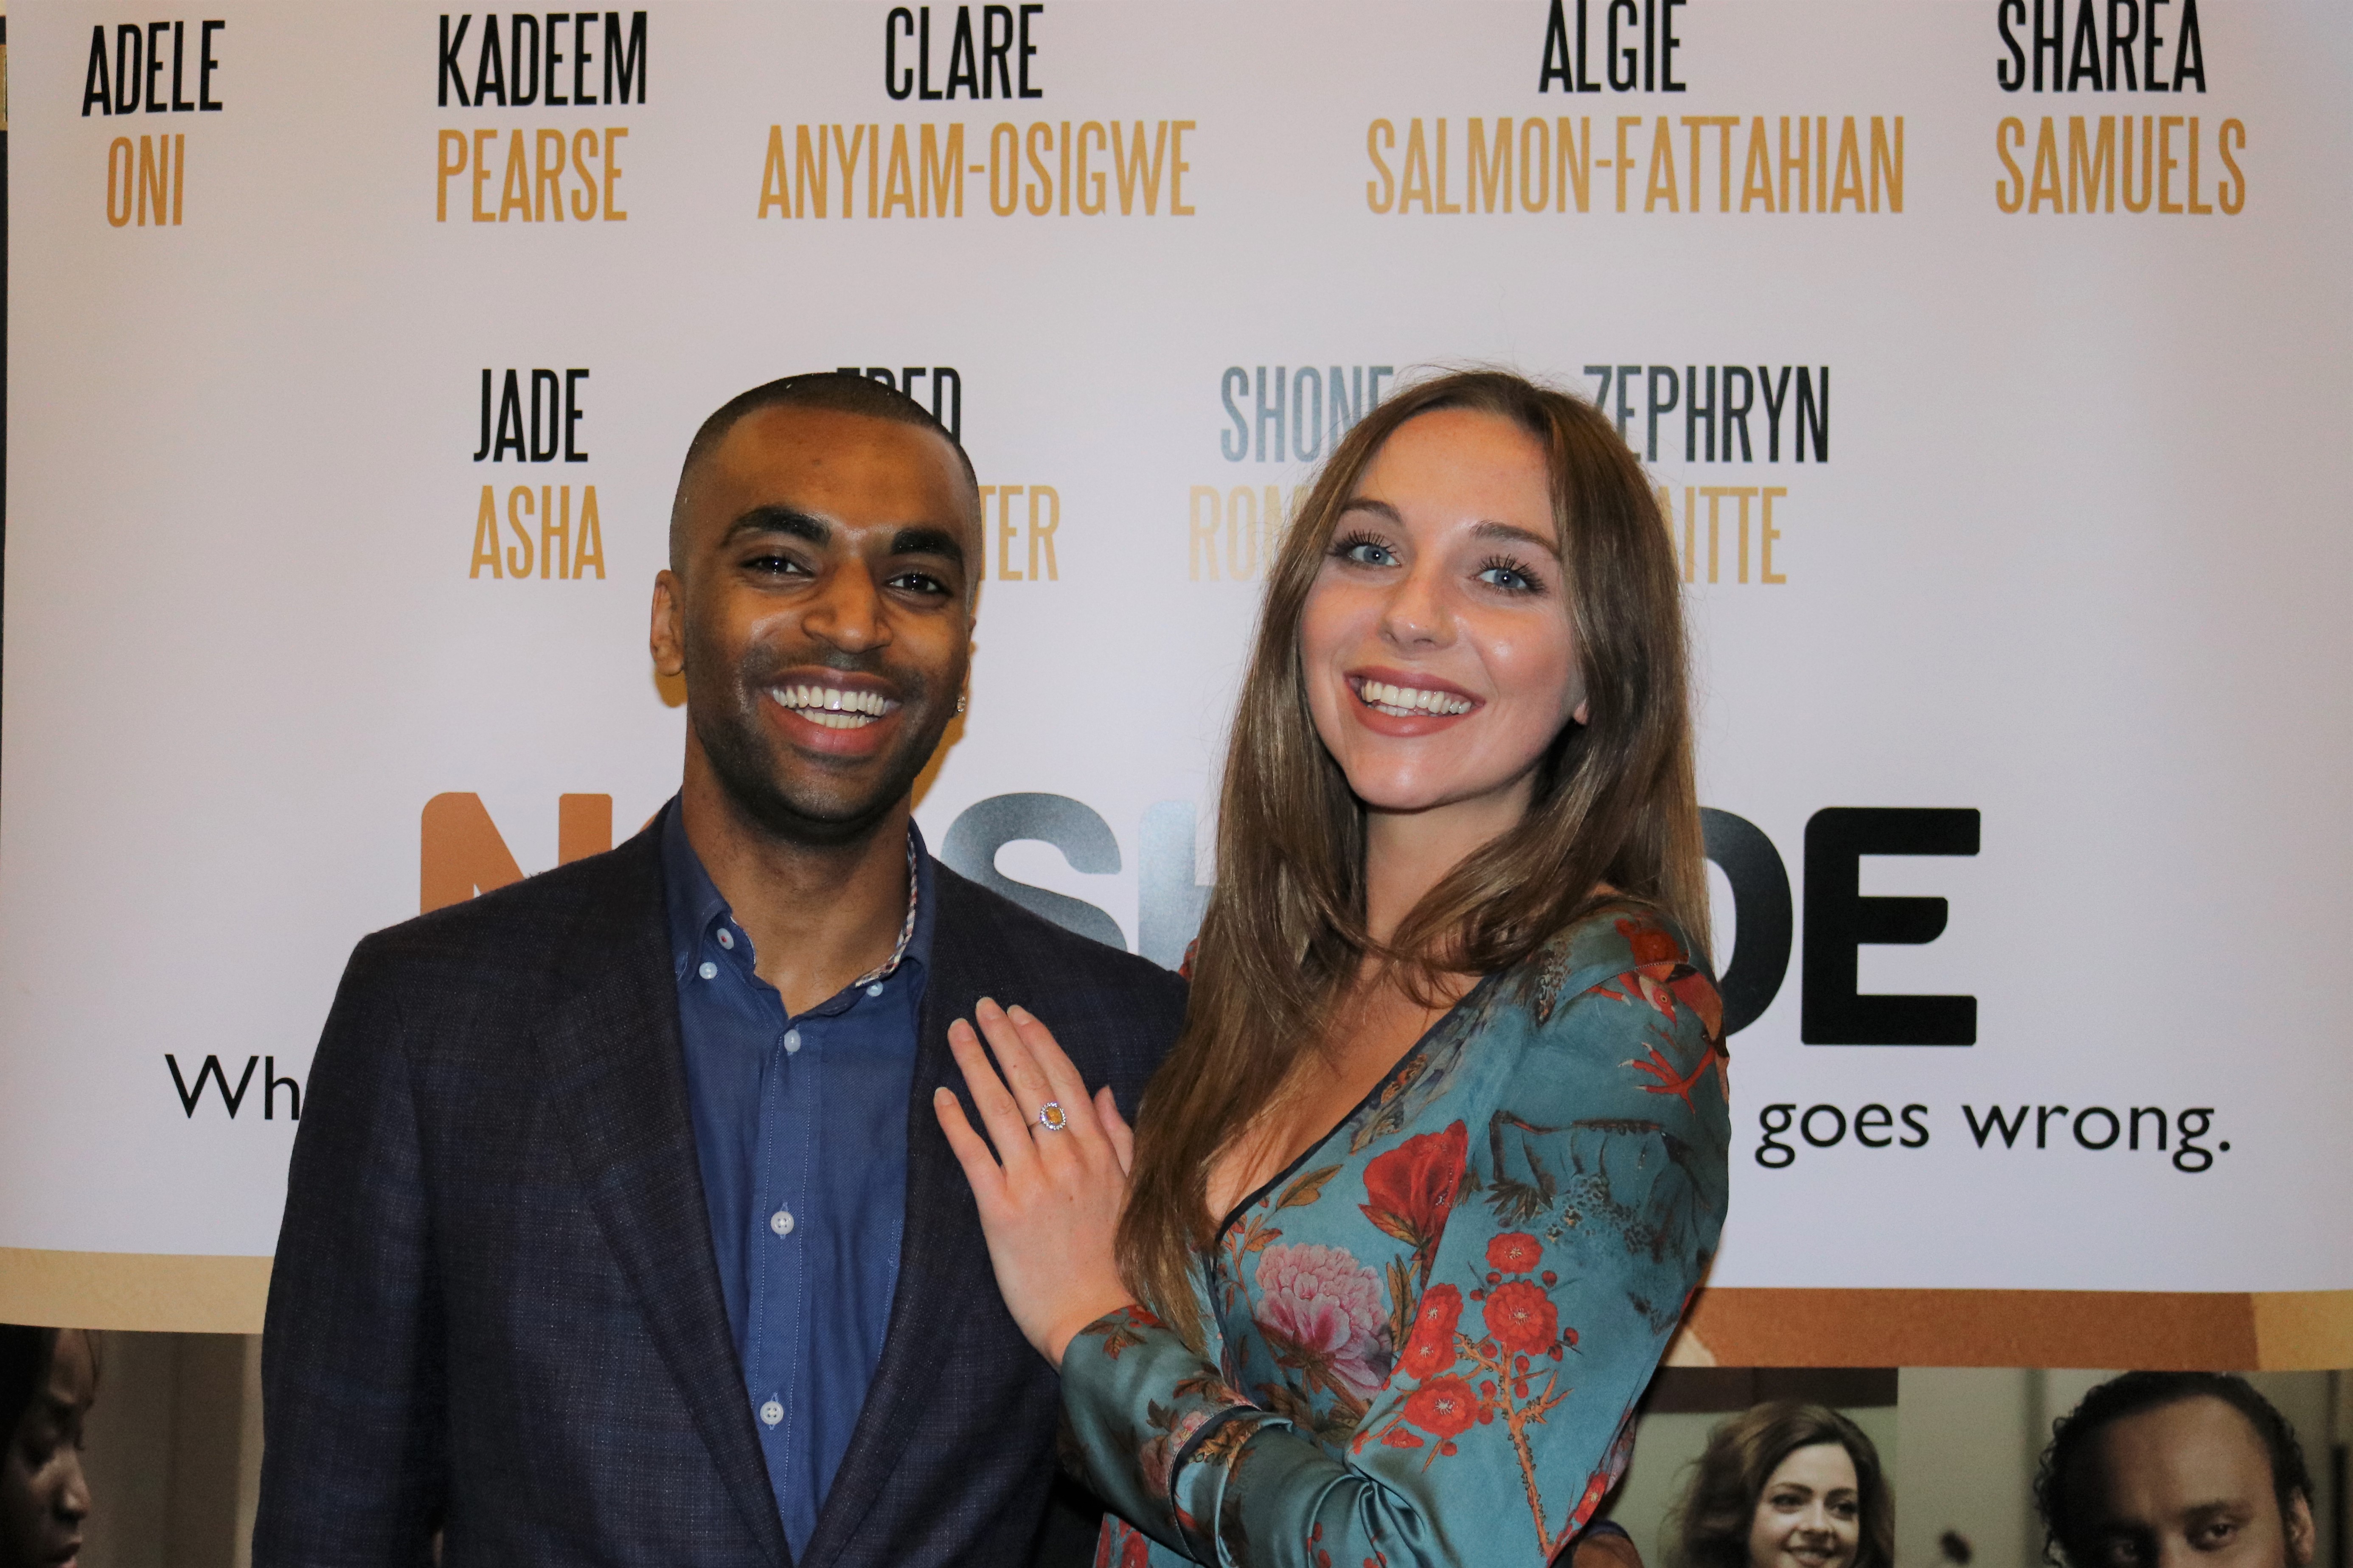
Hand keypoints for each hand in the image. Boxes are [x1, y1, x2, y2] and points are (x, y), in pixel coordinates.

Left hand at [932, 998, 1138, 1368]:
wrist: (1098, 1319)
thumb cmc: (1114, 1258)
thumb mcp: (1131, 1190)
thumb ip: (1119, 1137)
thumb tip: (1105, 1091)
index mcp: (1097, 1150)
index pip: (1065, 1080)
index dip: (1039, 1042)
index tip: (1019, 1014)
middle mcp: (1065, 1158)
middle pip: (1029, 1083)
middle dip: (1003, 1039)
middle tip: (981, 1007)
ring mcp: (1032, 1182)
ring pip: (999, 1109)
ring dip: (976, 1065)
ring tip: (958, 1034)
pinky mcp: (1002, 1210)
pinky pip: (974, 1155)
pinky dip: (956, 1121)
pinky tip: (941, 1095)